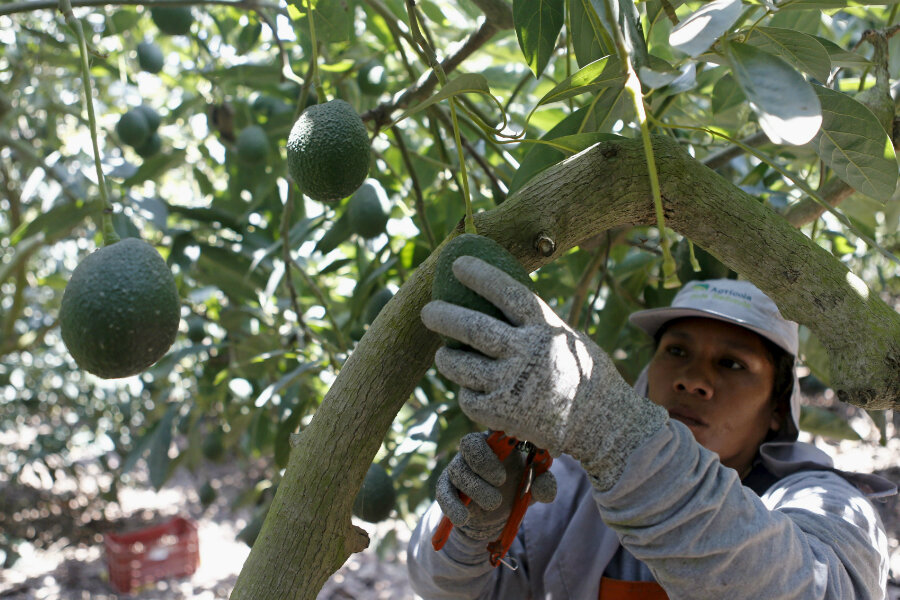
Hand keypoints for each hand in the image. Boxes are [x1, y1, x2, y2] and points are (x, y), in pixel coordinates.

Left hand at [422, 256, 667, 489]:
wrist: (600, 423)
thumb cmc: (579, 373)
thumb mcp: (564, 337)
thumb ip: (533, 323)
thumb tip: (495, 297)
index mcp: (545, 328)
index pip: (507, 293)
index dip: (481, 276)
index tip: (458, 264)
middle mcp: (527, 353)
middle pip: (473, 328)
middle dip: (443, 316)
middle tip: (427, 310)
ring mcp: (513, 384)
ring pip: (461, 366)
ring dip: (446, 358)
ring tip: (443, 354)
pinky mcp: (503, 413)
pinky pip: (469, 397)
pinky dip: (466, 391)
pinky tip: (470, 388)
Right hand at [436, 432, 556, 540]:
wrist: (495, 515)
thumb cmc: (516, 488)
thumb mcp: (533, 487)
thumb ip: (544, 485)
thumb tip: (546, 489)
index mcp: (498, 442)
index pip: (493, 427)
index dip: (497, 432)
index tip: (511, 445)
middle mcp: (475, 450)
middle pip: (469, 443)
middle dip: (484, 462)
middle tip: (501, 481)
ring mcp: (458, 467)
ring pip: (458, 470)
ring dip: (476, 488)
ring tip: (494, 503)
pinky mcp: (446, 487)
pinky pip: (443, 492)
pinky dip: (452, 505)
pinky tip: (463, 518)